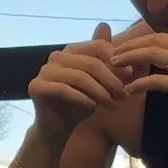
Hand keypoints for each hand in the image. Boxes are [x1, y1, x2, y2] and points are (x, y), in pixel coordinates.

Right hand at [28, 22, 127, 146]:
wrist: (58, 128)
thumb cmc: (82, 104)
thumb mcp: (100, 83)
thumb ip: (108, 64)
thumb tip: (117, 38)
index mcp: (71, 51)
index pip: (97, 46)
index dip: (116, 60)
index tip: (131, 75)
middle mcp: (56, 56)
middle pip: (90, 62)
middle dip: (111, 80)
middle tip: (125, 96)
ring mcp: (44, 71)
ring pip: (79, 76)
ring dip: (100, 92)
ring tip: (113, 105)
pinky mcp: (36, 86)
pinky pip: (63, 89)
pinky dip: (81, 98)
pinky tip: (92, 107)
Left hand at [109, 29, 167, 151]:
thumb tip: (160, 61)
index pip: (160, 36)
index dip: (137, 41)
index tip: (121, 49)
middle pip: (154, 42)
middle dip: (130, 47)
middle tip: (111, 56)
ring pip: (154, 55)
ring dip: (130, 60)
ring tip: (114, 67)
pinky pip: (159, 82)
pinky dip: (141, 84)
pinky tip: (128, 90)